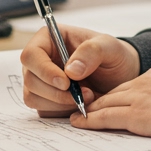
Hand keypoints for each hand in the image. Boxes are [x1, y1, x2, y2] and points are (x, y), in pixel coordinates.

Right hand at [20, 24, 141, 116]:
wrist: (119, 77)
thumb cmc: (113, 56)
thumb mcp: (110, 47)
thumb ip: (92, 52)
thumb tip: (70, 70)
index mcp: (49, 39)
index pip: (31, 55)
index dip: (44, 70)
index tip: (66, 82)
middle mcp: (39, 60)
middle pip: (30, 79)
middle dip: (56, 92)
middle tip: (86, 93)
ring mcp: (40, 80)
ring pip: (33, 97)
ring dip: (60, 103)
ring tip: (88, 97)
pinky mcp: (45, 99)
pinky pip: (43, 110)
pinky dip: (62, 111)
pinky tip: (80, 104)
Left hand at [72, 67, 150, 139]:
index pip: (128, 86)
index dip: (113, 95)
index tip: (102, 100)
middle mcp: (144, 83)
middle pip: (112, 93)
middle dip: (95, 101)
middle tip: (79, 107)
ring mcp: (140, 99)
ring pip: (105, 103)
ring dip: (88, 110)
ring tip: (75, 116)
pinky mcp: (138, 116)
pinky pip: (107, 118)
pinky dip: (90, 120)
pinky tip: (79, 122)